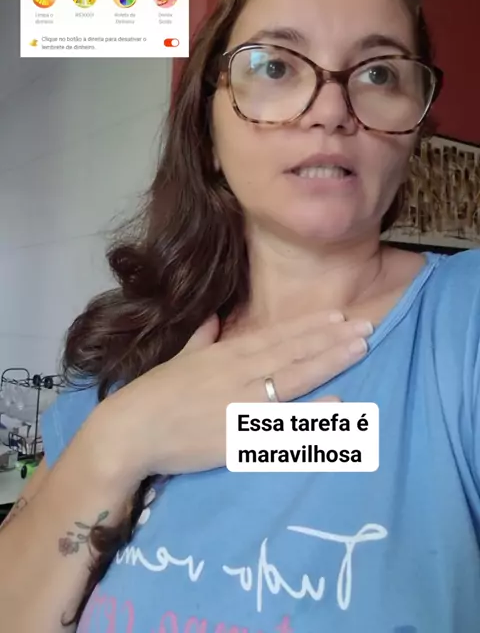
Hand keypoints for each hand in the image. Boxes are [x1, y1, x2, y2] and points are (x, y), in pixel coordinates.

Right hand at [99, 310, 371, 478]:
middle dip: (331, 339)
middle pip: (293, 352)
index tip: (338, 317)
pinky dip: (311, 413)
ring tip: (359, 348)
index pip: (276, 336)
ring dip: (329, 362)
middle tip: (367, 326)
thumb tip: (213, 318)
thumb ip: (200, 339)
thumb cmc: (153, 395)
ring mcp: (242, 403)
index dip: (309, 327)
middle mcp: (239, 373)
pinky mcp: (241, 436)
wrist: (130, 432)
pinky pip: (284, 424)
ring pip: (294, 378)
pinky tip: (338, 402)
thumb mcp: (179, 359)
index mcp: (225, 355)